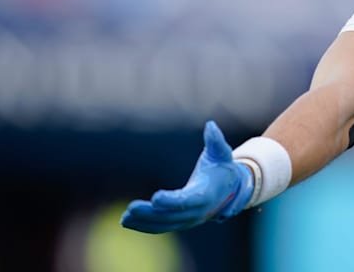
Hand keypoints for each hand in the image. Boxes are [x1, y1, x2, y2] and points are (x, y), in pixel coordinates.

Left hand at [121, 121, 254, 233]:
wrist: (228, 189)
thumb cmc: (222, 168)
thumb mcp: (222, 154)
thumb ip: (216, 141)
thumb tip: (210, 125)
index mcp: (207, 194)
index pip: (189, 201)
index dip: (172, 201)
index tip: (155, 198)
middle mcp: (198, 212)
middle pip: (172, 216)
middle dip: (151, 214)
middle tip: (131, 208)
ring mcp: (189, 220)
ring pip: (164, 224)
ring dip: (144, 222)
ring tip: (125, 218)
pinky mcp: (179, 222)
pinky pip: (161, 227)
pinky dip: (144, 226)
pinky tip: (127, 221)